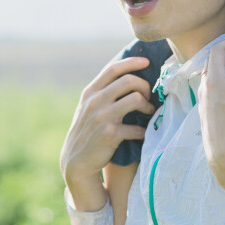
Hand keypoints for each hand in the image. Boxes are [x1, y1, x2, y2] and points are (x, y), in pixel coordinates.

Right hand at [60, 57, 153, 209]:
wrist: (76, 162)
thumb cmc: (87, 131)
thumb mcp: (88, 108)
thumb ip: (102, 92)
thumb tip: (127, 77)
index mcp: (90, 92)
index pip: (113, 69)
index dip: (132, 63)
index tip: (146, 62)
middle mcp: (95, 102)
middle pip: (129, 81)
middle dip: (145, 86)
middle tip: (148, 97)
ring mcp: (102, 118)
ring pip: (136, 99)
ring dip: (148, 106)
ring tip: (149, 112)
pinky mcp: (110, 135)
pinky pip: (136, 127)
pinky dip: (143, 130)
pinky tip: (143, 133)